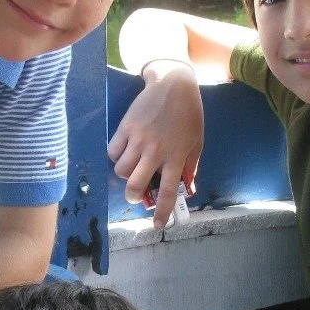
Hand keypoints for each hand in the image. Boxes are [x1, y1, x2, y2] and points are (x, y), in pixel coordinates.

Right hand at [108, 63, 202, 229]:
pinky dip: (116, 156)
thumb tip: (186, 189)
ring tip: (132, 168)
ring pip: (121, 170)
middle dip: (133, 197)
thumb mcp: (196, 143)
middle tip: (136, 195)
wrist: (173, 84)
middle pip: (135, 185)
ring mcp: (138, 139)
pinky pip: (113, 151)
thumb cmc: (189, 115)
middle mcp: (155, 151)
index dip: (161, 211)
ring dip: (125, 175)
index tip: (157, 225)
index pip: (167, 191)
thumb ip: (189, 167)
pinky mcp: (125, 127)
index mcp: (175, 157)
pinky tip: (125, 152)